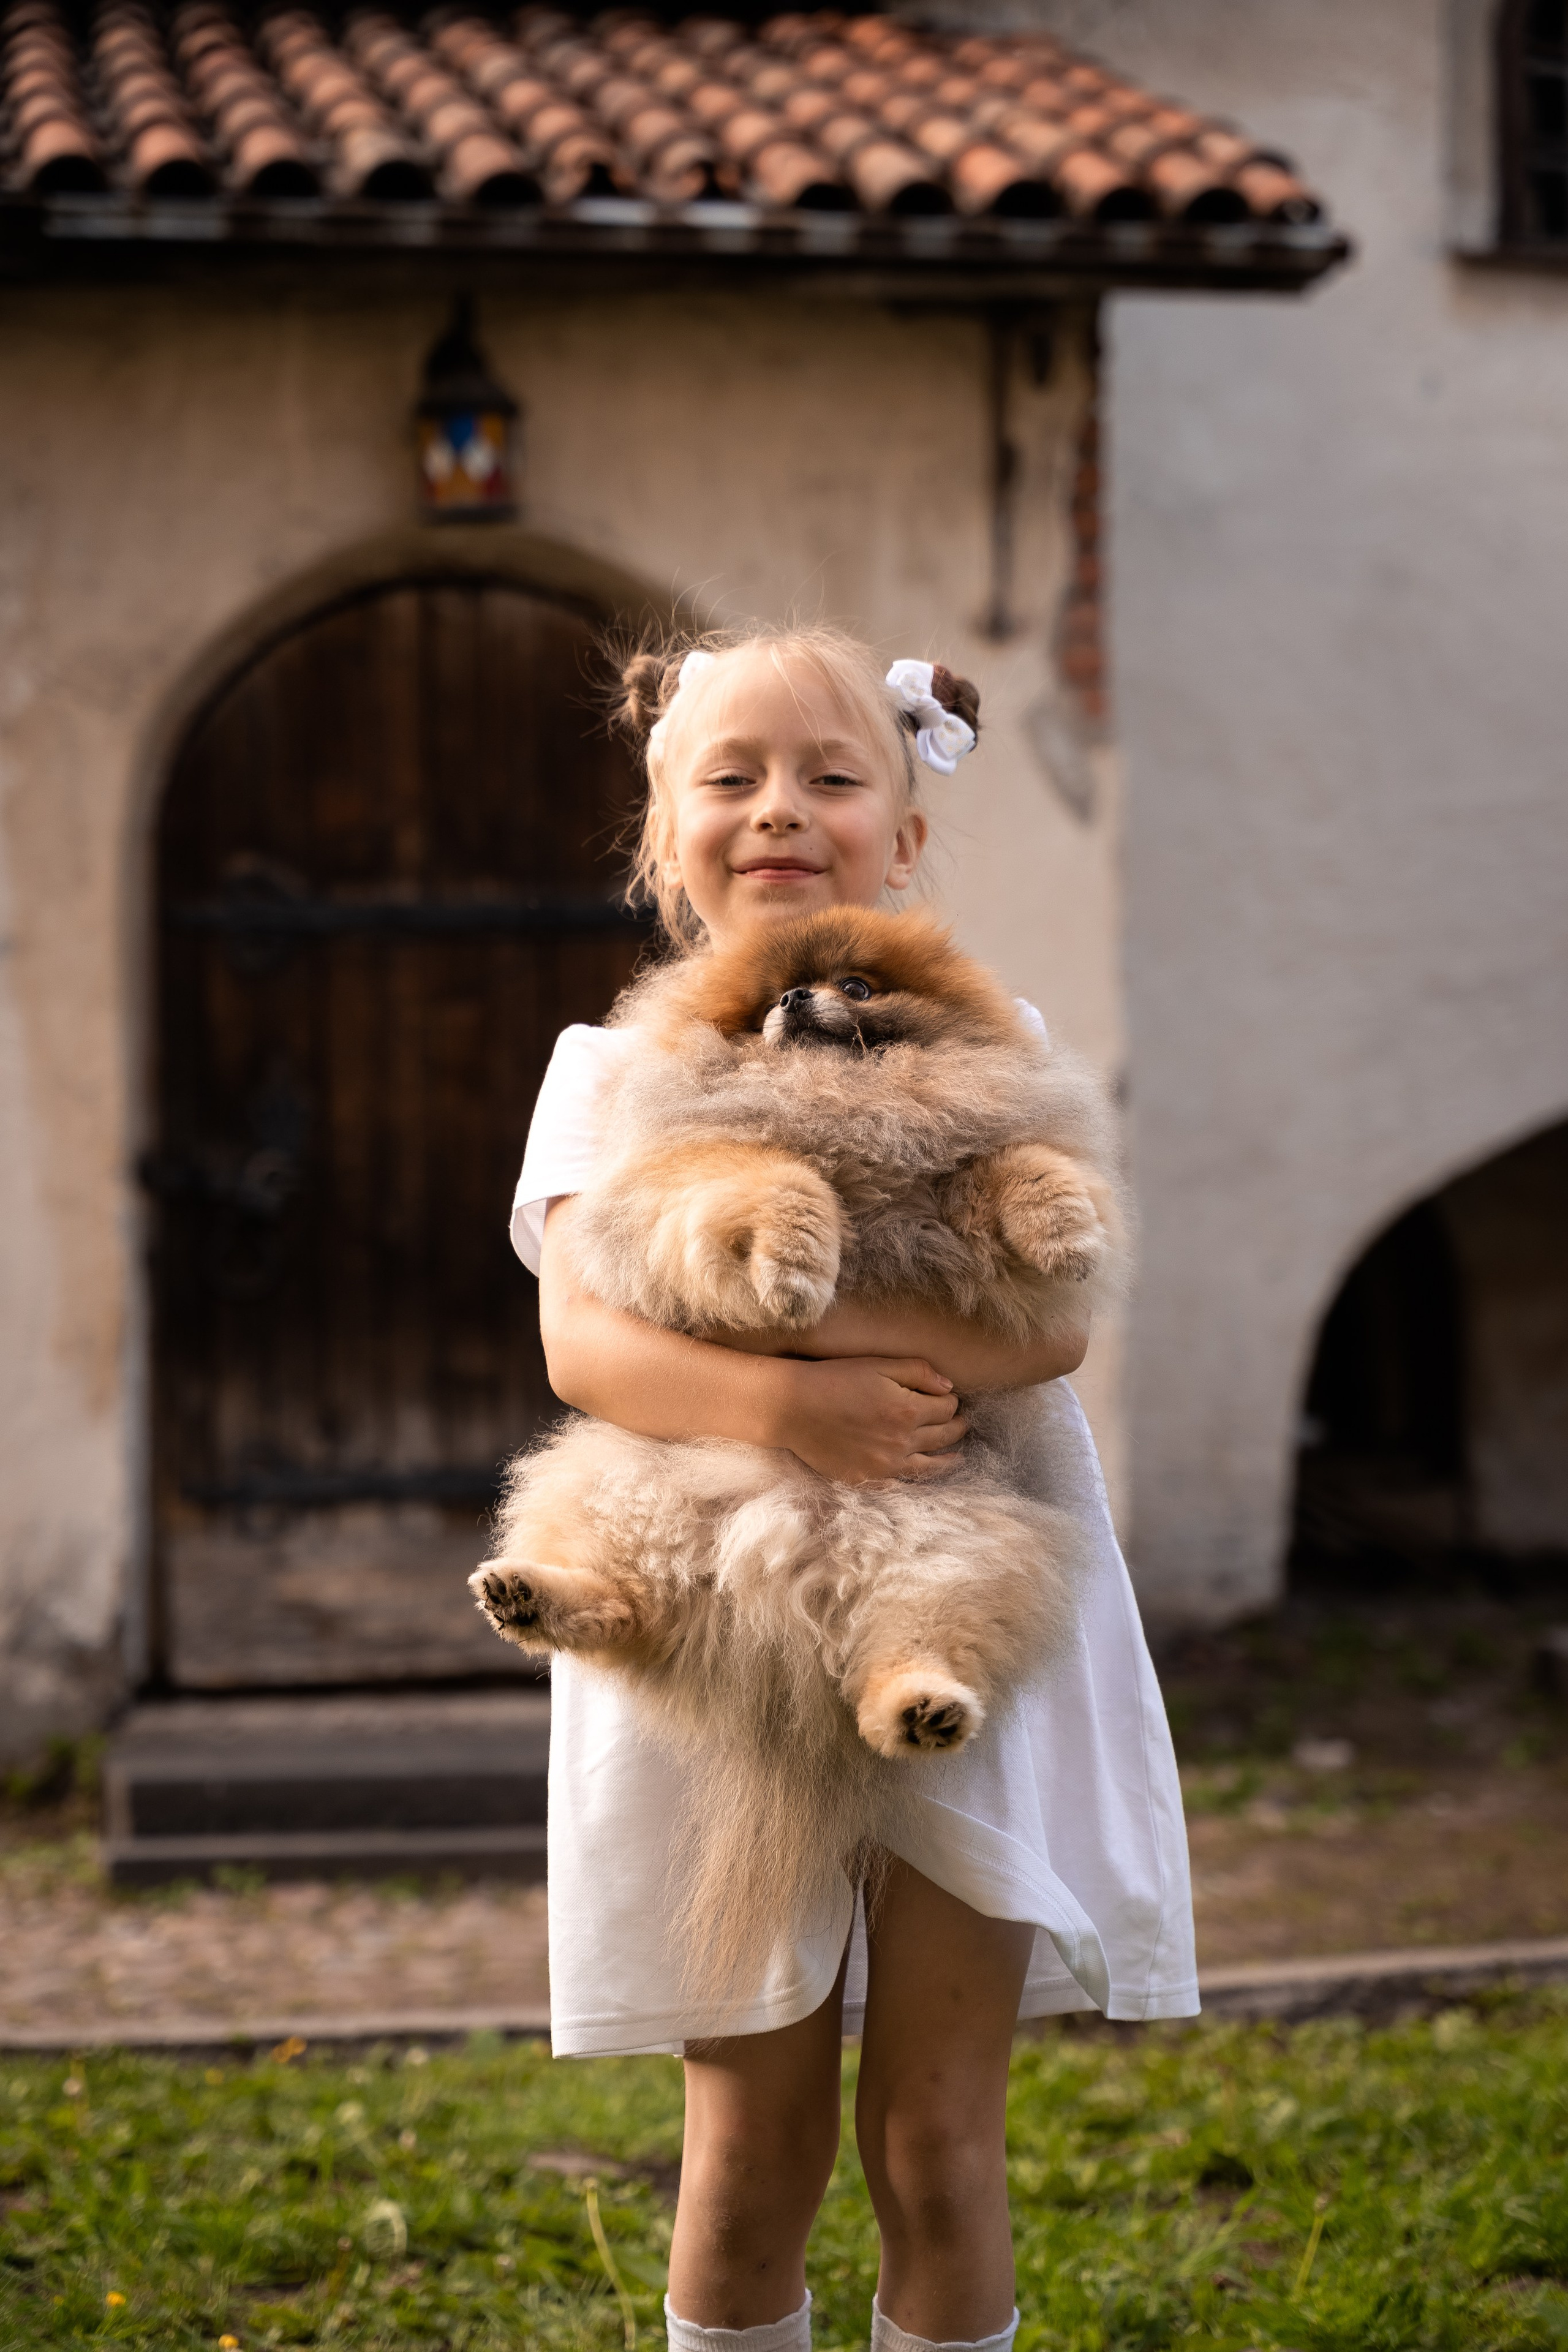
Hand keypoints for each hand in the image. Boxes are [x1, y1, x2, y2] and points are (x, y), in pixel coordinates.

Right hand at [769, 1357, 967, 1483]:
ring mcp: (885, 1465)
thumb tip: (949, 1388)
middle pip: (944, 1436)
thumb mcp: (879, 1364)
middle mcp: (902, 1442)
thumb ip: (919, 1372)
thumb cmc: (835, 1379)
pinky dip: (919, 1477)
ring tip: (957, 1455)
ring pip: (930, 1465)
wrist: (793, 1408)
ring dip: (948, 1458)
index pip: (947, 1408)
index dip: (950, 1401)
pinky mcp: (867, 1478)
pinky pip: (903, 1482)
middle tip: (961, 1423)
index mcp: (908, 1410)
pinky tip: (923, 1473)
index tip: (947, 1397)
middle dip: (956, 1427)